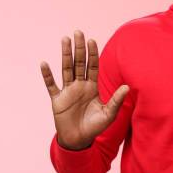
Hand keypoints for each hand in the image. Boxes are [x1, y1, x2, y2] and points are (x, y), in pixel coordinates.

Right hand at [40, 30, 128, 149]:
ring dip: (65, 54)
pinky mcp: (57, 100)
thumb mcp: (109, 114)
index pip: (93, 66)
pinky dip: (47, 75)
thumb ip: (117, 100)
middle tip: (78, 32)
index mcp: (92, 87)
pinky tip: (44, 63)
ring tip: (64, 39)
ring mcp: (68, 91)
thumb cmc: (95, 127)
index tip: (92, 40)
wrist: (79, 140)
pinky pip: (51, 85)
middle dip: (79, 48)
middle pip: (79, 63)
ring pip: (66, 69)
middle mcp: (80, 86)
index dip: (92, 53)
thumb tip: (127, 87)